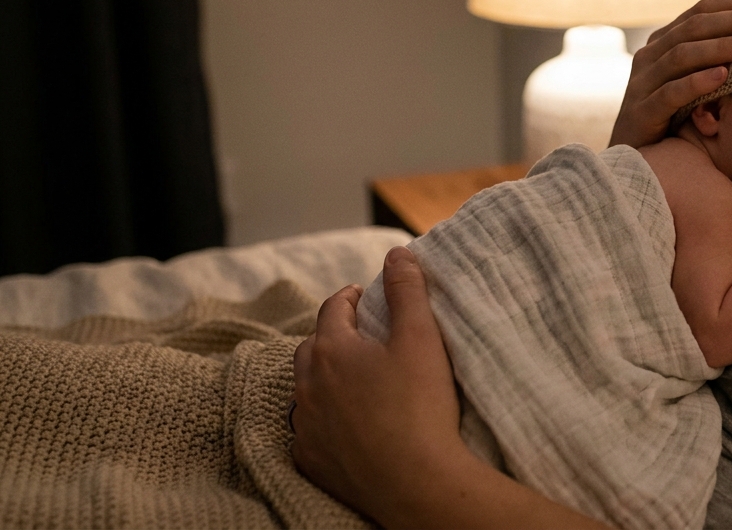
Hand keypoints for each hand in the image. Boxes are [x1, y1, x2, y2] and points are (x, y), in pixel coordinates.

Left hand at [291, 247, 461, 524]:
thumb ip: (407, 291)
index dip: (352, 297)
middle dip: (334, 336)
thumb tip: (397, 254)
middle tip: (362, 337)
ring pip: (307, 390)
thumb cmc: (419, 406)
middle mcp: (307, 384)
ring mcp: (304, 425)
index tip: (366, 297)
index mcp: (332, 349)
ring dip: (326, 379)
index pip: (334, 308)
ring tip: (356, 382)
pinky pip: (309, 430)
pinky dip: (325, 420)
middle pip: (313, 347)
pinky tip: (349, 425)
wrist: (414, 482)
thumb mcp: (421, 338)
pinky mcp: (310, 459)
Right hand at [609, 0, 731, 147]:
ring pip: (682, 57)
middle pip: (693, 29)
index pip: (699, 12)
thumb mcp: (690, 72)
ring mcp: (642, 84)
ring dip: (722, 48)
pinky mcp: (642, 113)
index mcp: (662, 42)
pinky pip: (671, 94)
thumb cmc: (670, 113)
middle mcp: (649, 57)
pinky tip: (723, 77)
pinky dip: (697, 83)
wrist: (635, 159)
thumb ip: (707, 34)